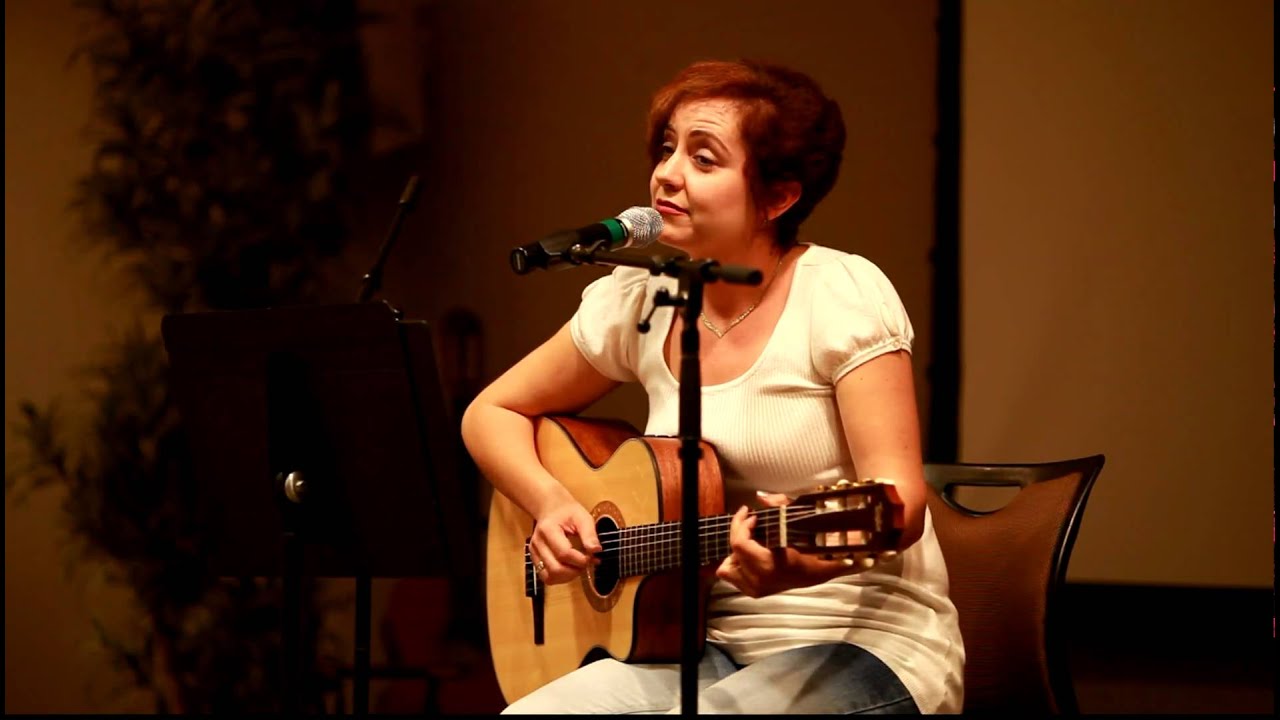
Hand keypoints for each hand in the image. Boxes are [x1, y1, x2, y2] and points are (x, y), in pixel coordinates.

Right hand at [529, 499, 600, 584]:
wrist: (551, 509)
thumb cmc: (567, 512)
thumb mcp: (583, 517)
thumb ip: (589, 534)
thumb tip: (596, 550)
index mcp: (547, 529)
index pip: (563, 553)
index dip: (581, 560)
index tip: (592, 556)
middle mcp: (537, 543)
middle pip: (555, 569)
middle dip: (575, 571)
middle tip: (586, 562)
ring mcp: (534, 552)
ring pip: (549, 577)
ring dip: (567, 577)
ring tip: (578, 566)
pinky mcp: (535, 560)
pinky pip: (546, 577)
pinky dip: (560, 577)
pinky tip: (570, 568)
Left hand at [714, 492, 853, 597]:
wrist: (821, 572)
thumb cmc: (813, 547)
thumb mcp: (799, 522)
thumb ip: (779, 506)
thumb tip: (761, 497)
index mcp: (769, 565)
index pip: (739, 543)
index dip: (742, 524)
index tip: (752, 514)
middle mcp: (759, 580)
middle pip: (733, 550)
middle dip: (740, 531)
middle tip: (751, 521)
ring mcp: (755, 589)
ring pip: (727, 566)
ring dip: (737, 550)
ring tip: (751, 541)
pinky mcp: (754, 592)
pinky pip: (731, 577)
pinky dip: (736, 564)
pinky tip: (749, 555)